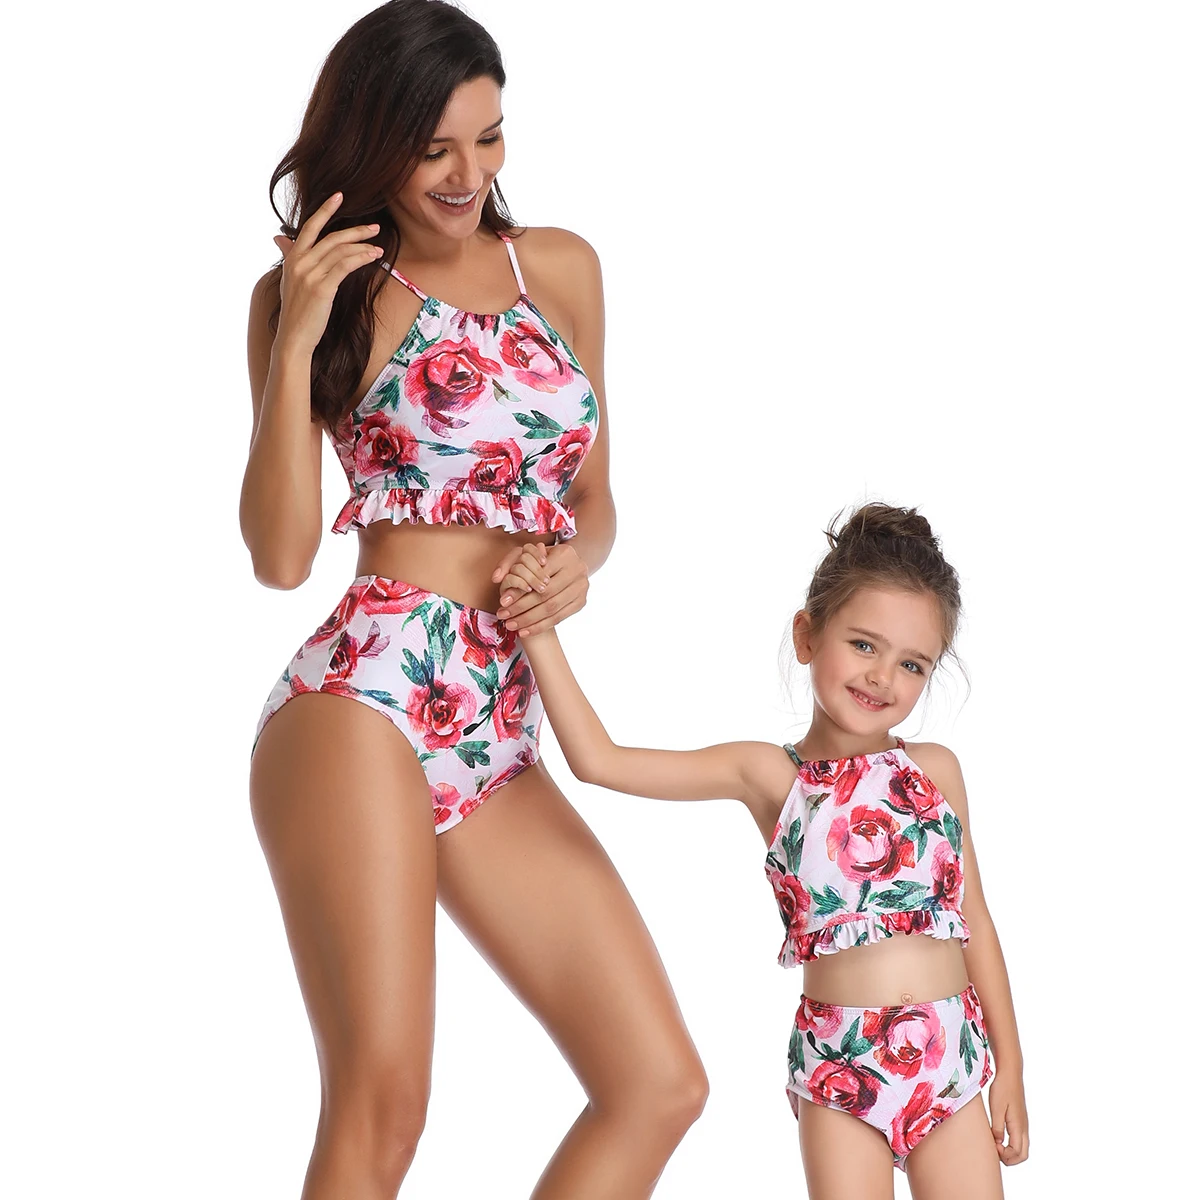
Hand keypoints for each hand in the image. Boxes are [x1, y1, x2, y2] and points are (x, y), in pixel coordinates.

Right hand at [273, 192, 383, 356]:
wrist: (294, 338)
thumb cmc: (296, 312)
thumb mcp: (288, 280)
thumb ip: (288, 257)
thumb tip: (279, 238)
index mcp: (292, 258)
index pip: (309, 227)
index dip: (325, 210)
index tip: (339, 196)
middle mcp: (299, 262)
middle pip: (331, 237)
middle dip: (356, 231)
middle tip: (374, 227)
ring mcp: (310, 274)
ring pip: (341, 251)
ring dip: (363, 247)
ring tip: (378, 248)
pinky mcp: (322, 288)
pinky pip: (345, 266)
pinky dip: (361, 258)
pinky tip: (373, 257)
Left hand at [493, 542, 587, 634]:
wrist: (570, 566)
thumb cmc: (544, 560)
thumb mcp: (529, 554)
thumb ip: (511, 562)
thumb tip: (497, 578)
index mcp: (565, 554)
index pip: (538, 576)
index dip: (519, 590)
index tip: (502, 602)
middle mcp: (578, 570)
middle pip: (545, 594)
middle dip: (521, 607)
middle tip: (503, 616)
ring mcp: (582, 587)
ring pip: (552, 609)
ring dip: (529, 620)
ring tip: (511, 625)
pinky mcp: (581, 602)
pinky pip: (559, 618)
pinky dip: (540, 626)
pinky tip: (525, 631)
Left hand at [987, 1071, 1028, 1165]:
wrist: (1010, 1073)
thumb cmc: (1002, 1088)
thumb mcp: (996, 1108)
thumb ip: (997, 1127)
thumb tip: (997, 1143)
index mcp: (1018, 1126)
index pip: (1018, 1153)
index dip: (1005, 1156)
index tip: (993, 1146)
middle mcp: (1024, 1128)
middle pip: (1023, 1155)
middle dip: (1009, 1159)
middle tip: (994, 1150)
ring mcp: (1023, 1124)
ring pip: (1022, 1147)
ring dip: (1010, 1152)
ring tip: (994, 1143)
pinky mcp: (1019, 1119)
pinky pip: (1019, 1139)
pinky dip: (1011, 1144)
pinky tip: (997, 1136)